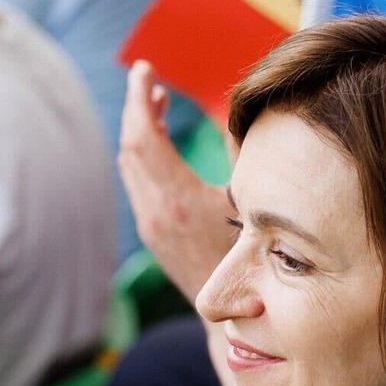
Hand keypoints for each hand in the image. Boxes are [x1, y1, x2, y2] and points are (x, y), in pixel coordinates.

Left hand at [116, 61, 234, 302]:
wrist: (234, 316)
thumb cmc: (254, 256)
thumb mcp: (252, 198)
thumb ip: (242, 153)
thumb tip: (245, 110)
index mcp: (177, 200)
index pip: (143, 136)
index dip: (139, 98)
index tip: (144, 69)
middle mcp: (155, 213)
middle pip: (130, 147)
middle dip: (138, 109)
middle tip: (150, 81)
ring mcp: (150, 226)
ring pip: (130, 167)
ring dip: (139, 132)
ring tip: (156, 105)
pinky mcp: (152, 235)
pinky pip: (138, 184)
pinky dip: (143, 156)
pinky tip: (160, 146)